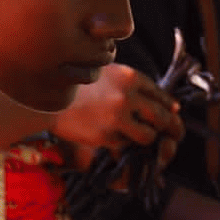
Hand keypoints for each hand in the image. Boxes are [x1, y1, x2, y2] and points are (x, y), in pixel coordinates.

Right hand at [53, 65, 182, 172]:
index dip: (170, 109)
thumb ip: (134, 86)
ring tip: (140, 138)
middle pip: (164, 118)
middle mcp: (127, 95)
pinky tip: (115, 138)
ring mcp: (117, 116)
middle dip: (173, 130)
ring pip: (149, 136)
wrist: (45, 96)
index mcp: (129, 76)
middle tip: (174, 136)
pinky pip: (126, 145)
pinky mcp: (107, 134)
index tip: (174, 115)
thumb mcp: (107, 73)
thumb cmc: (76, 85)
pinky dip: (125, 145)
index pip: (162, 96)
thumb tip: (173, 106)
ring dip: (147, 140)